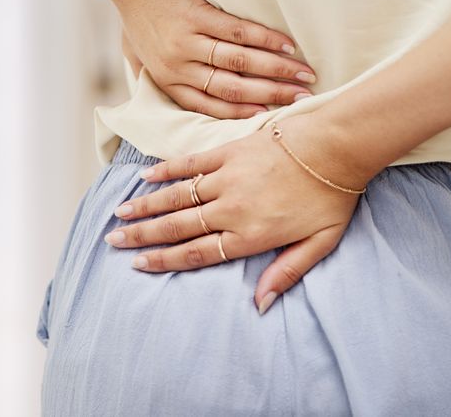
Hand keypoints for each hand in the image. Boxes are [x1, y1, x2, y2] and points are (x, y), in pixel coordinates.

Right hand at [101, 112, 375, 314]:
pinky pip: (190, 163)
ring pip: (177, 196)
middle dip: (142, 236)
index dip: (164, 260)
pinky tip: (146, 178)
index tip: (139, 264)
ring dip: (145, 206)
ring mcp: (227, 178)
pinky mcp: (229, 151)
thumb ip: (287, 273)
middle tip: (114, 240)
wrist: (336, 145)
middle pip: (178, 226)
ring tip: (119, 214)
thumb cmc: (333, 195)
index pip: (198, 253)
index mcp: (250, 235)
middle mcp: (231, 208)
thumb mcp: (320, 243)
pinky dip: (166, 171)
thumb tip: (261, 304)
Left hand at [103, 0, 317, 117]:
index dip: (245, 113)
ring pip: (239, 62)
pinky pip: (237, 31)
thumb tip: (178, 96)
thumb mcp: (136, 55)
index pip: (211, 106)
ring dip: (277, 69)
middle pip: (232, 89)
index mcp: (167, 80)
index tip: (273, 117)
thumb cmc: (132, 12)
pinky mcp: (195, 14)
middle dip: (272, 95)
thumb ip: (156, 77)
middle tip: (302, 97)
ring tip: (304, 73)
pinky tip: (287, 45)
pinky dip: (266, 39)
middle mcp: (178, 66)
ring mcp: (187, 40)